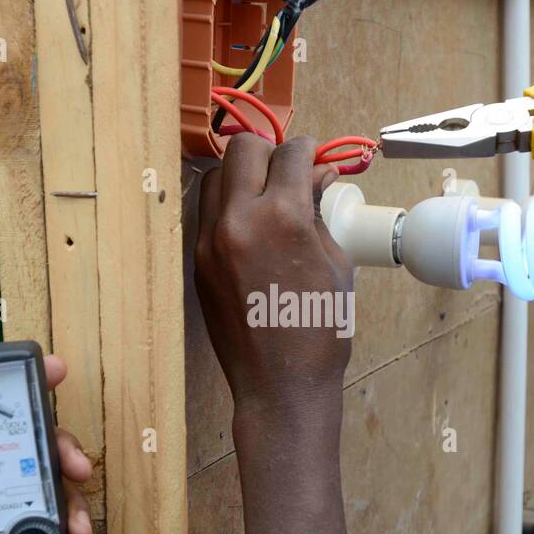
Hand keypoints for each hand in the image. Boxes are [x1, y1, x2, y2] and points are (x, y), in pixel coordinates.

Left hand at [194, 134, 351, 415]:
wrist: (280, 385)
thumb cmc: (320, 330)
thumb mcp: (336, 264)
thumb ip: (319, 212)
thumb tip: (316, 175)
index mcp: (283, 218)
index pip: (291, 154)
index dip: (308, 150)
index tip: (314, 158)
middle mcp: (239, 221)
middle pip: (243, 149)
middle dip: (270, 151)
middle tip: (288, 172)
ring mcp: (210, 241)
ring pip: (215, 176)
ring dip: (241, 175)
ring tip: (265, 197)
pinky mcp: (198, 262)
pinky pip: (206, 212)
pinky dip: (227, 205)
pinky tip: (251, 225)